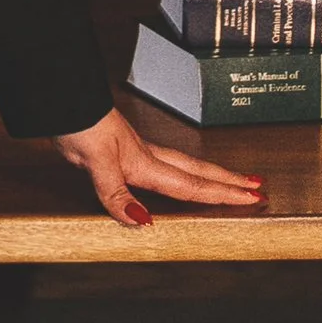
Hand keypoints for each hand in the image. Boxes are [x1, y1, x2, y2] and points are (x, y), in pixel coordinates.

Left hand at [52, 103, 265, 230]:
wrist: (64, 101)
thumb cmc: (79, 124)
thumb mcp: (95, 160)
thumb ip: (116, 192)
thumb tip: (141, 221)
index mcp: (147, 163)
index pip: (192, 184)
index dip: (222, 193)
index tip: (250, 198)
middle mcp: (148, 158)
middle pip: (197, 172)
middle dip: (228, 182)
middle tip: (257, 187)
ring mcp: (138, 152)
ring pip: (185, 166)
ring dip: (210, 175)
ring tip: (231, 180)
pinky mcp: (124, 149)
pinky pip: (166, 165)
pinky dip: (182, 172)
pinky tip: (176, 175)